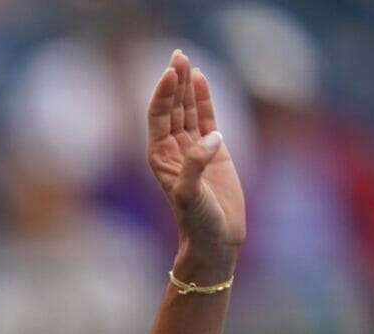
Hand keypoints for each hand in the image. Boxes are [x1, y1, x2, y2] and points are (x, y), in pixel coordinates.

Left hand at [147, 51, 245, 253]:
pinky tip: (201, 79)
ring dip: (187, 86)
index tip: (170, 72)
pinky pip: (207, 118)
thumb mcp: (190, 195)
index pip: (158, 117)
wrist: (215, 239)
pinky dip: (204, 99)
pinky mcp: (214, 151)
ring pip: (188, 109)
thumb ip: (196, 165)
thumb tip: (212, 138)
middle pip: (171, 107)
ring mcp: (192, 148)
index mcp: (159, 157)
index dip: (163, 93)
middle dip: (173, 81)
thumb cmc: (198, 222)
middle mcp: (172, 149)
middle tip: (178, 55)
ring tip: (187, 60)